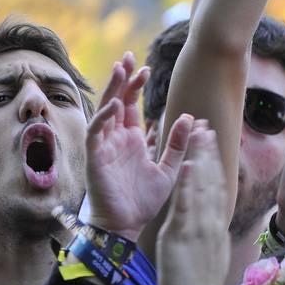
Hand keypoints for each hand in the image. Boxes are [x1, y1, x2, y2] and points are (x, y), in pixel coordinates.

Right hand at [83, 53, 191, 240]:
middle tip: (128, 57)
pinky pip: (96, 132)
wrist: (126, 226)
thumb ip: (178, 144)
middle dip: (122, 79)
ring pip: (104, 111)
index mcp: (131, 139)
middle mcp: (115, 139)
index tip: (145, 68)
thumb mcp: (168, 169)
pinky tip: (115, 104)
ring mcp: (104, 146)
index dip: (136, 85)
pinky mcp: (95, 158)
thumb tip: (190, 118)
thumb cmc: (143, 201)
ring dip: (112, 90)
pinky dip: (103, 117)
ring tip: (120, 70)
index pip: (131, 105)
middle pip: (116, 101)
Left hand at [156, 122, 228, 284]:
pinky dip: (189, 183)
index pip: (217, 190)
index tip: (212, 146)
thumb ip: (209, 237)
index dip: (215, 165)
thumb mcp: (209, 257)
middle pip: (213, 181)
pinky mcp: (184, 234)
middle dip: (209, 153)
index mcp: (215, 229)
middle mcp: (210, 223)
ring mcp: (199, 228)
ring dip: (201, 157)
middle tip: (206, 127)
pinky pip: (187, 204)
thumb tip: (211, 227)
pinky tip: (189, 163)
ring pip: (202, 186)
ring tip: (198, 133)